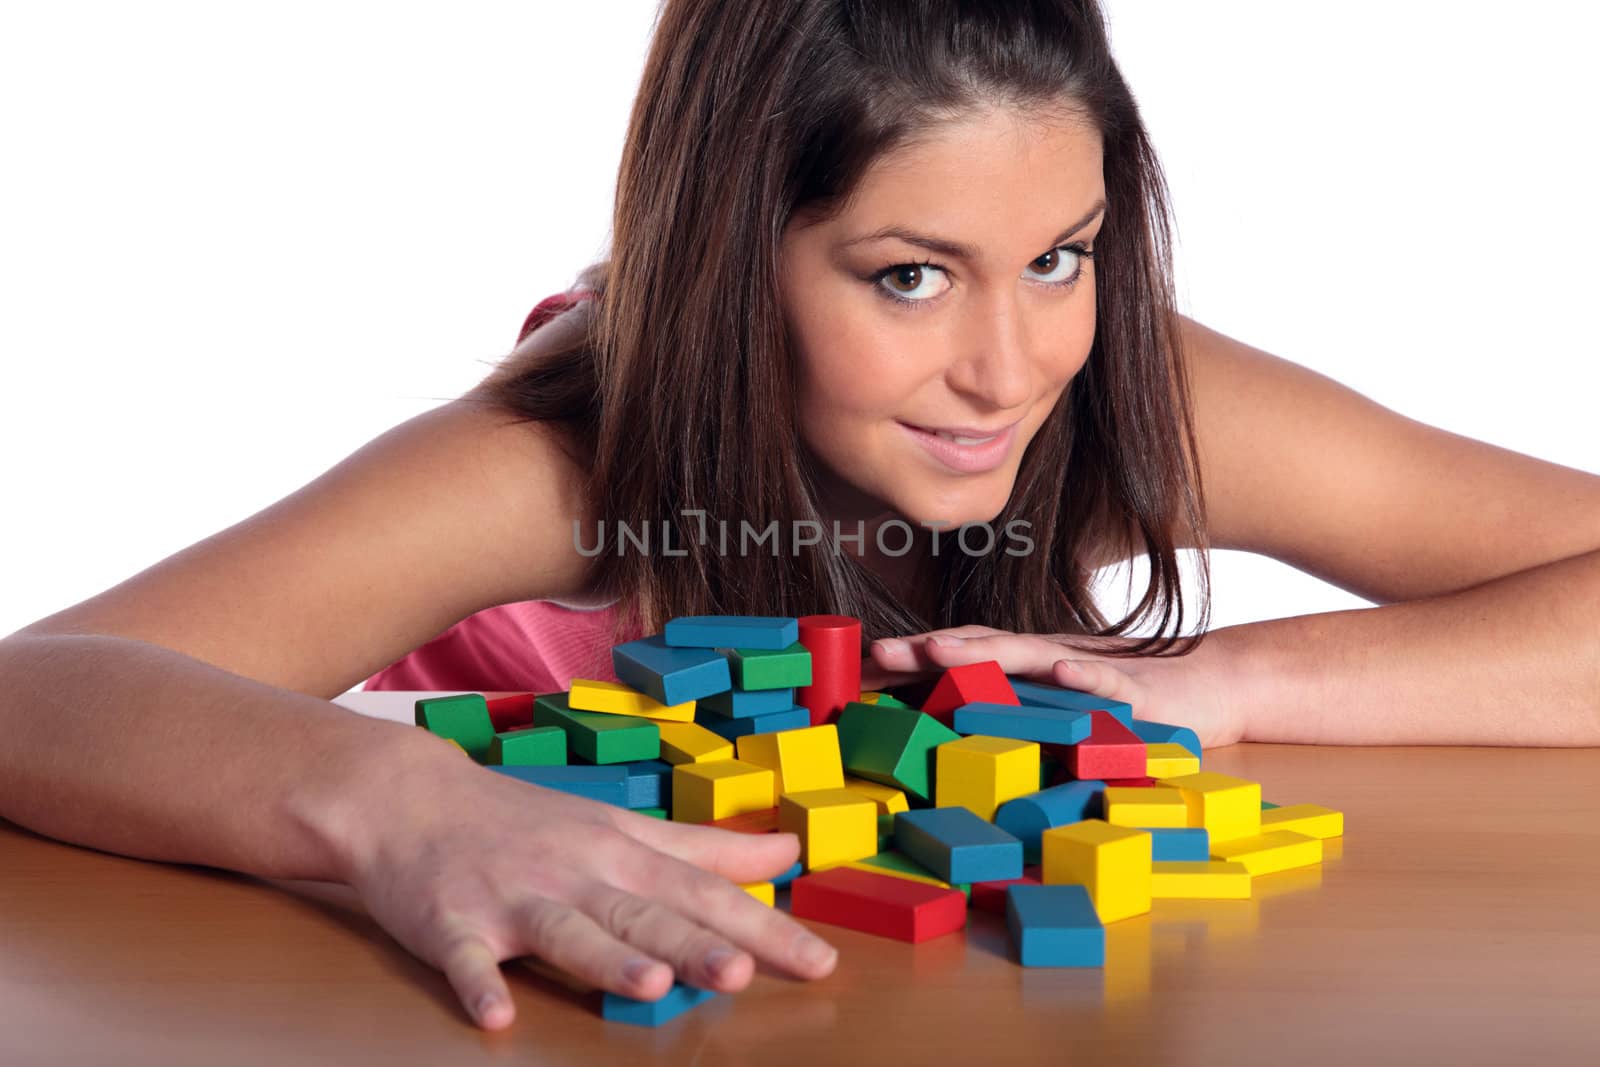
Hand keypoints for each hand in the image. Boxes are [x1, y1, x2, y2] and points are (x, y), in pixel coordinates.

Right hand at [338, 741, 837, 1029]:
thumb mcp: (621, 825)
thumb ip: (706, 846)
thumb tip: (789, 851)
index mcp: (622, 852)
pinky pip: (465, 958)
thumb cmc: (528, 820)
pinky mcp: (450, 922)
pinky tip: (496, 1016)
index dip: (762, 926)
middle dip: (694, 943)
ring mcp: (512, 897)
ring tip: (648, 985)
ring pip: (566, 931)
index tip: (818, 961)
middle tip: (742, 973)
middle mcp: (576, 872)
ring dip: (605, 957)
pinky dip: (477, 985)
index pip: (704, 891)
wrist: (411, 797)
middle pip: (643, 911)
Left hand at [862, 625, 1245, 747]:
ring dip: (983, 651)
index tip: (859, 665)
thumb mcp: (1060, 707)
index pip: (962, 656)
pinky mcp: (1134, 688)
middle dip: (925, 650)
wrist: (1213, 685)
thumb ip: (1014, 708)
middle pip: (979, 649)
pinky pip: (1106, 679)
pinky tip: (1061, 669)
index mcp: (1028, 667)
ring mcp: (1089, 669)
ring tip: (939, 648)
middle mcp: (1050, 659)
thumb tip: (949, 727)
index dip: (912, 658)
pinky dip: (1085, 673)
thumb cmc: (1126, 700)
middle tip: (875, 653)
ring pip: (1029, 655)